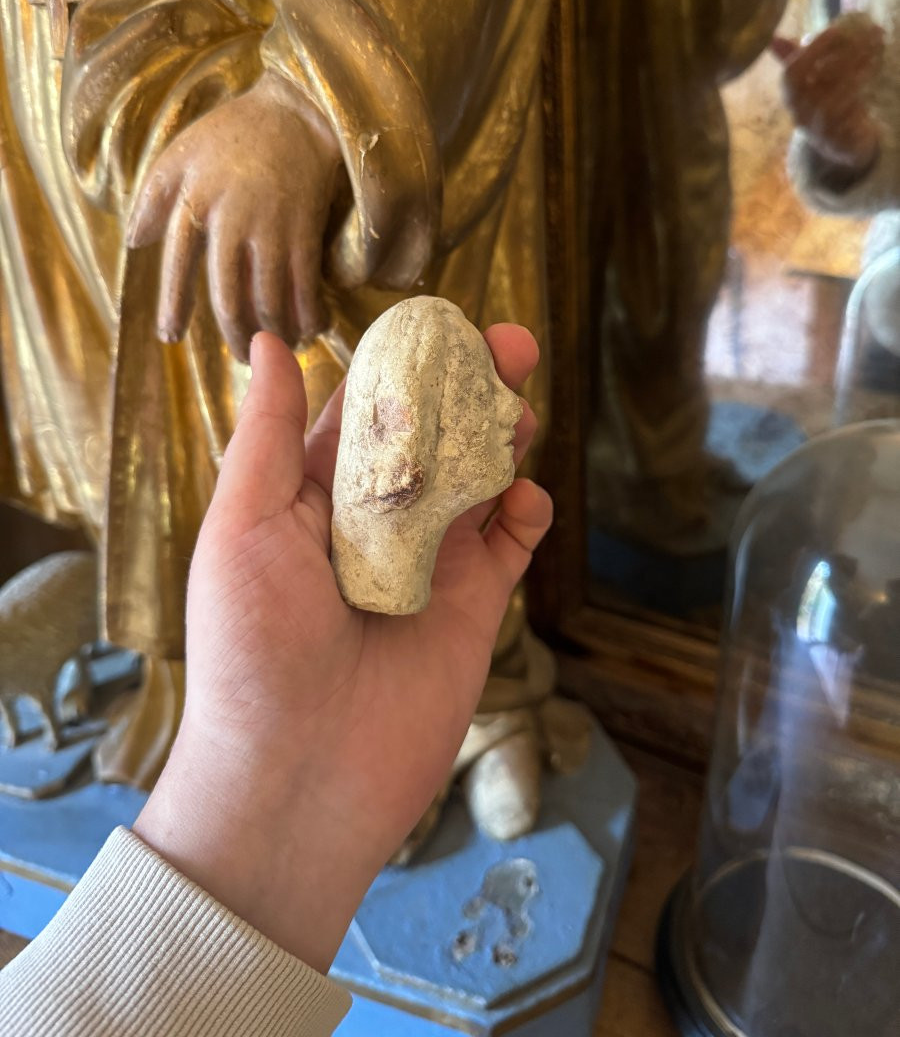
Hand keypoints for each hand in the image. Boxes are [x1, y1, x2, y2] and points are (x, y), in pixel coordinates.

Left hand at [127, 72, 342, 360]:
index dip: (175, 305)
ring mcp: (271, 228)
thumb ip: (152, 197)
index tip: (171, 337)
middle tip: (238, 356)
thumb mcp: (179, 154)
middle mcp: (231, 221)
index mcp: (194, 202)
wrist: (295, 111)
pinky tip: (310, 329)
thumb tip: (135, 241)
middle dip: (233, 334)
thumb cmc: (231, 133)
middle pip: (228, 296)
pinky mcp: (305, 230)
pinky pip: (305, 285)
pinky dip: (308, 313)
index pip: (178, 266)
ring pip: (267, 298)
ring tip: (274, 348)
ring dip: (271, 331)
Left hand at [133, 327, 551, 973]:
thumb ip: (269, 436)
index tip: (446, 324)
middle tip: (514, 346)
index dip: (407, 363)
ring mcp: (430, 563)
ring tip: (523, 410)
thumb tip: (271, 342)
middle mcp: (376, 521)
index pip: (367, 408)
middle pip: (436, 435)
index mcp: (314, 495)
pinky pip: (512, 544)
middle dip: (474, 388)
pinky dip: (527, 513)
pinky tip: (525, 498)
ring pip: (480, 479)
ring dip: (505, 438)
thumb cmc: (251, 650)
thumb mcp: (244, 528)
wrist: (298, 777)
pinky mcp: (475, 606)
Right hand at [773, 19, 884, 173]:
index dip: (813, 50)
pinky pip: (853, 120)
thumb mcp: (809, 83)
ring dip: (857, 74)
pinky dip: (866, 96)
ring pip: (836, 102)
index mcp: (791, 98)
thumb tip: (773, 40)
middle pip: (816, 85)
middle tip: (866, 35)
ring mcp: (820, 132)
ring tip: (875, 52)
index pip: (792, 73)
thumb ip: (795, 59)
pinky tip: (876, 79)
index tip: (836, 29)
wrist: (839, 147)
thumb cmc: (824, 105)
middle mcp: (801, 116)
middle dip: (842, 56)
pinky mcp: (842, 144)